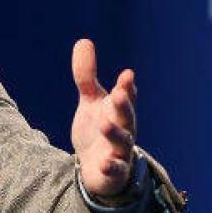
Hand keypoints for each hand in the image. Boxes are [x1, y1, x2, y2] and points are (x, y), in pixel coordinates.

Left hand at [70, 38, 137, 198]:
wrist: (98, 169)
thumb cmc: (98, 131)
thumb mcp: (91, 102)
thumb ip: (86, 76)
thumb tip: (84, 41)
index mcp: (120, 111)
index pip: (126, 97)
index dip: (127, 87)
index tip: (126, 76)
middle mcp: (124, 129)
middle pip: (127, 117)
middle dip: (124, 106)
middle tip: (119, 93)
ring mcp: (120, 151)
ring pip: (122, 142)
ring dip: (115, 133)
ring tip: (104, 123)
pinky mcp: (114, 172)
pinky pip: (116, 169)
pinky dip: (111, 166)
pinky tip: (103, 162)